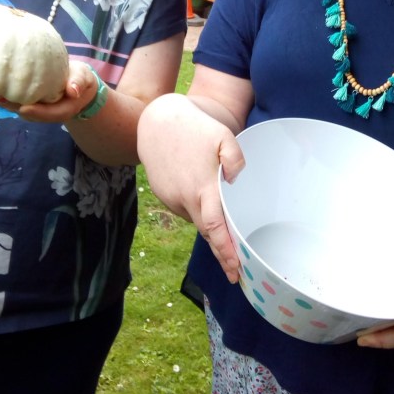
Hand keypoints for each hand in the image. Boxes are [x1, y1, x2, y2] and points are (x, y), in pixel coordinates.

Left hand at [0, 61, 98, 121]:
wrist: (75, 83)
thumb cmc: (80, 79)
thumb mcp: (84, 78)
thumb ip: (79, 83)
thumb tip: (73, 91)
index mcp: (62, 109)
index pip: (50, 113)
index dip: (38, 112)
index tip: (24, 108)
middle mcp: (47, 112)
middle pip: (30, 113)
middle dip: (13, 107)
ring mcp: (37, 109)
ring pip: (19, 109)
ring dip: (3, 104)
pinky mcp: (28, 103)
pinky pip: (15, 103)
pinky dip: (2, 100)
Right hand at [138, 93, 244, 282]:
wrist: (157, 122)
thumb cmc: (195, 128)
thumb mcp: (223, 136)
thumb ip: (235, 158)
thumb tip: (236, 181)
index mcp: (202, 187)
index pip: (215, 227)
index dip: (225, 250)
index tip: (236, 269)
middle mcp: (185, 198)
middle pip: (206, 232)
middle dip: (220, 253)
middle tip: (236, 271)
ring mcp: (171, 198)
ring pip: (195, 219)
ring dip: (210, 228)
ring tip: (226, 240)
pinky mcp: (164, 195)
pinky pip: (185, 209)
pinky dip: (196, 212)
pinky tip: (205, 206)